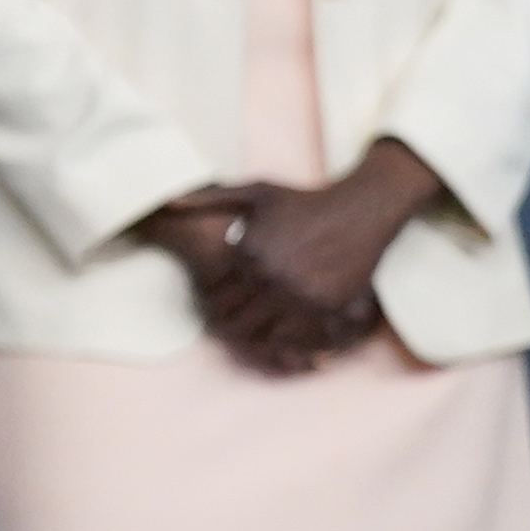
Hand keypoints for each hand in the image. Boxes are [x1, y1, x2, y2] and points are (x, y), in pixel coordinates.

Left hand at [151, 140, 437, 375]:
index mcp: (248, 253)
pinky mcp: (324, 306)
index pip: (212, 296)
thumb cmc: (304, 200)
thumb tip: (168, 203)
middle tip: (229, 327)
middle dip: (226, 326)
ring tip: (253, 331)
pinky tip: (282, 331)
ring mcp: (298, 294)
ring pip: (260, 335)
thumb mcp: (256, 191)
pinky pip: (294, 336)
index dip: (208, 304)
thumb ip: (210, 198)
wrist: (360, 209)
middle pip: (232, 321)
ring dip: (253, 337)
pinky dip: (284, 339)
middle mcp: (270, 277)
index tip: (213, 306)